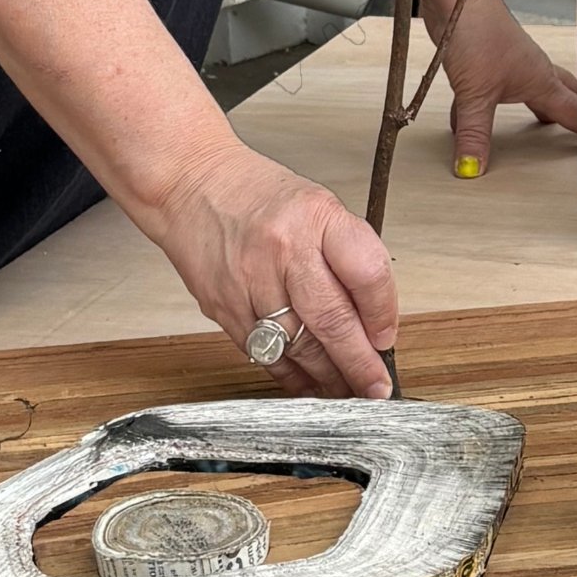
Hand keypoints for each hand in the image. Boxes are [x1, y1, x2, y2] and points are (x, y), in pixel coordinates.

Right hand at [146, 136, 398, 397]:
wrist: (190, 183)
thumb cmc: (258, 194)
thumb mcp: (316, 206)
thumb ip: (344, 256)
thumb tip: (372, 318)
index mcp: (316, 217)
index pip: (366, 272)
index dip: (383, 313)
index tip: (387, 337)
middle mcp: (283, 250)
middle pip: (332, 320)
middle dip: (359, 364)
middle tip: (376, 388)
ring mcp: (249, 282)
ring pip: (298, 347)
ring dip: (327, 378)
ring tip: (346, 392)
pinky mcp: (223, 308)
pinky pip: (264, 354)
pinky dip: (289, 375)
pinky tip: (307, 385)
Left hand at [439, 0, 576, 178]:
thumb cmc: (478, 31)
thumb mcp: (475, 94)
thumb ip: (475, 134)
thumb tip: (473, 168)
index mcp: (541, 81)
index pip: (576, 112)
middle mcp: (532, 71)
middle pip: (565, 95)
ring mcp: (511, 63)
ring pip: (533, 91)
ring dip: (540, 108)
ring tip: (545, 125)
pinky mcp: (488, 59)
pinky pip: (498, 90)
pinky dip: (492, 106)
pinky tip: (472, 119)